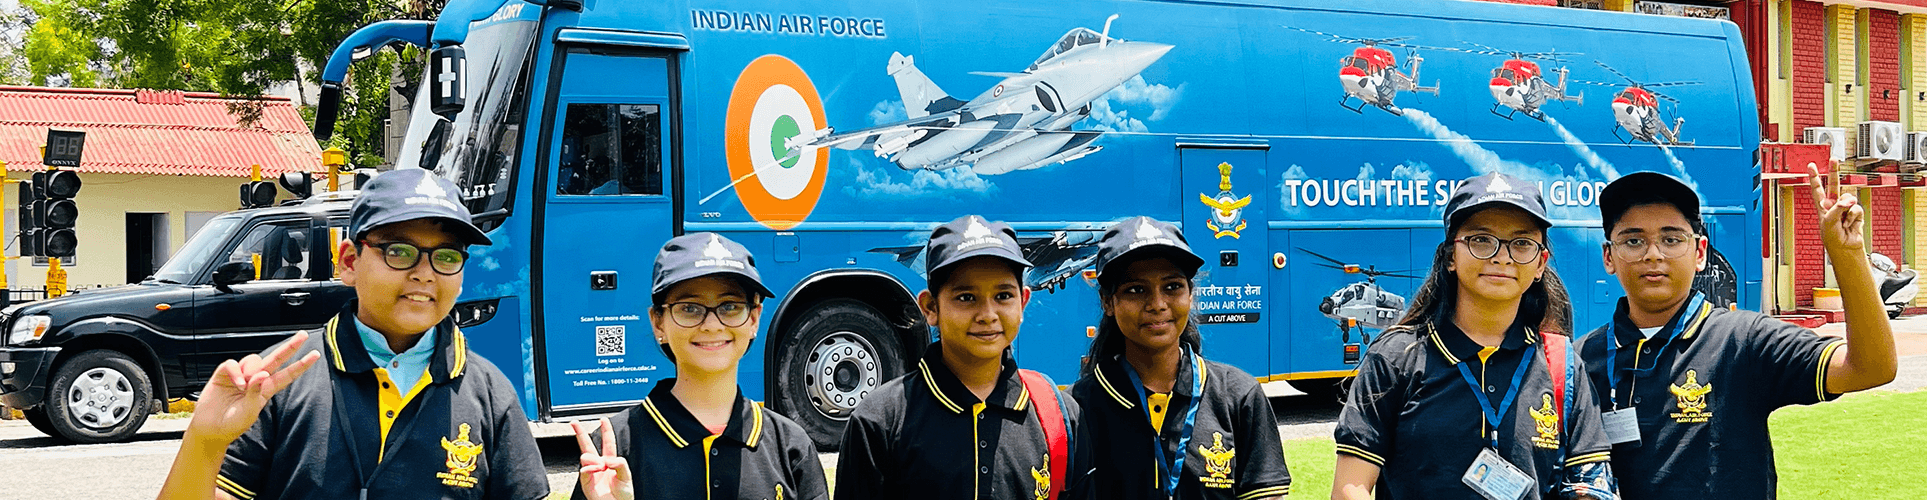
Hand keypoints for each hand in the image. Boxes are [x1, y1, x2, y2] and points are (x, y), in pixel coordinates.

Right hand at [186, 332, 320, 446]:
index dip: (301, 365)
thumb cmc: (231, 424)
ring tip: (244, 386)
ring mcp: (240, 376)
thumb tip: (263, 374)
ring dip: (251, 370)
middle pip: (275, 359)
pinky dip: (236, 371)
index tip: (315, 355)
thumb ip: (256, 393)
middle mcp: (255, 380)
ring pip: (254, 359)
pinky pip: (232, 364)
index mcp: (266, 390)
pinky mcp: (224, 374)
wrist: (210, 429)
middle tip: (303, 335)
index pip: (287, 375)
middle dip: (290, 347)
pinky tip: (236, 383)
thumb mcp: (249, 412)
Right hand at [575, 417, 633, 499]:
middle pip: (588, 445)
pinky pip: (584, 469)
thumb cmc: (623, 495)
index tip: (603, 419)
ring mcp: (591, 472)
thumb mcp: (627, 476)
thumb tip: (607, 459)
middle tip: (574, 422)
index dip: (606, 430)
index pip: (608, 442)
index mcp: (611, 461)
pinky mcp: (585, 481)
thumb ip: (620, 464)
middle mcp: (599, 465)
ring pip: (585, 456)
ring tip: (601, 467)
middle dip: (580, 433)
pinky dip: (591, 469)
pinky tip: (596, 471)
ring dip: (594, 459)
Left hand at [1808, 163, 1864, 252]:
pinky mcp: (1856, 212)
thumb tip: (1849, 200)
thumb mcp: (1828, 221)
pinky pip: (1856, 208)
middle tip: (1834, 159)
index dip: (1814, 177)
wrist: (1845, 248)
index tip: (1810, 165)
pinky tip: (1850, 223)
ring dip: (1846, 209)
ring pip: (1848, 197)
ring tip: (1843, 221)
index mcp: (1822, 206)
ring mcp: (1845, 208)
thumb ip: (1837, 208)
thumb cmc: (1832, 237)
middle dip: (1834, 171)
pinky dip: (1853, 216)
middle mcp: (1833, 204)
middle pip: (1834, 184)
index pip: (1817, 188)